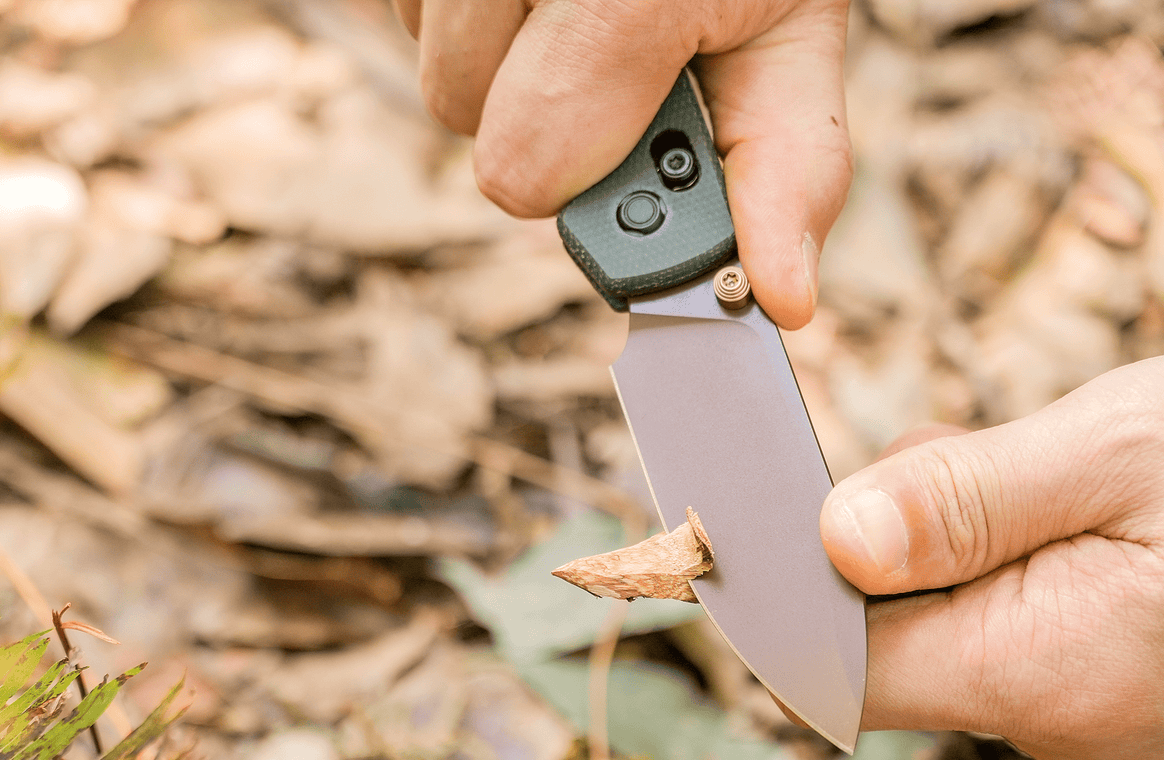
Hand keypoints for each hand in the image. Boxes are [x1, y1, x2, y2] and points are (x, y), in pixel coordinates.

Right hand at [394, 0, 852, 328]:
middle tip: (606, 56)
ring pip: (430, 61)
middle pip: (458, 112)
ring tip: (575, 9)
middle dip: (538, 113)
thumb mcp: (788, 37)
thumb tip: (781, 300)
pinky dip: (467, 16)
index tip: (630, 139)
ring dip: (500, 61)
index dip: (577, 173)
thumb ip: (783, 172)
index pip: (526, 162)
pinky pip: (402, 8)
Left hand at [819, 359, 1163, 759]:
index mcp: (1034, 673)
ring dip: (951, 541)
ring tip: (1024, 468)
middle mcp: (1047, 718)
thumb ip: (971, 500)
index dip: (785, 603)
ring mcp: (1085, 711)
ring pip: (952, 627)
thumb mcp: (1126, 454)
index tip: (769, 518)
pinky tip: (1060, 501)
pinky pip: (1016, 628)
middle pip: (889, 641)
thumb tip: (835, 536)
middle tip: (941, 457)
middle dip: (880, 544)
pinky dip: (1005, 559)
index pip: (839, 673)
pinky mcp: (1111, 686)